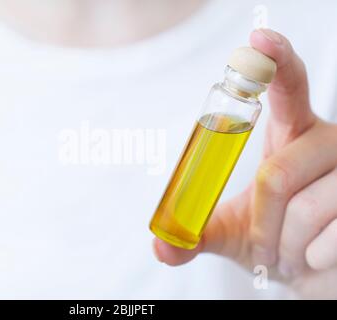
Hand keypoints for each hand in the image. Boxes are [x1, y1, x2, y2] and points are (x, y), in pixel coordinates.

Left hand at [153, 29, 336, 298]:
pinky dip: (311, 261)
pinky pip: (331, 239)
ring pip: (303, 210)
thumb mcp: (232, 232)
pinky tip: (317, 259)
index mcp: (292, 133)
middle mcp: (328, 141)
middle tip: (267, 248)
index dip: (276, 60)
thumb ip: (195, 235)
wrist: (312, 271)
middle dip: (261, 225)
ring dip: (284, 246)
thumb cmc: (273, 241)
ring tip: (291, 254)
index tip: (257, 40)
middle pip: (275, 174)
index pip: (288, 86)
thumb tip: (160, 248)